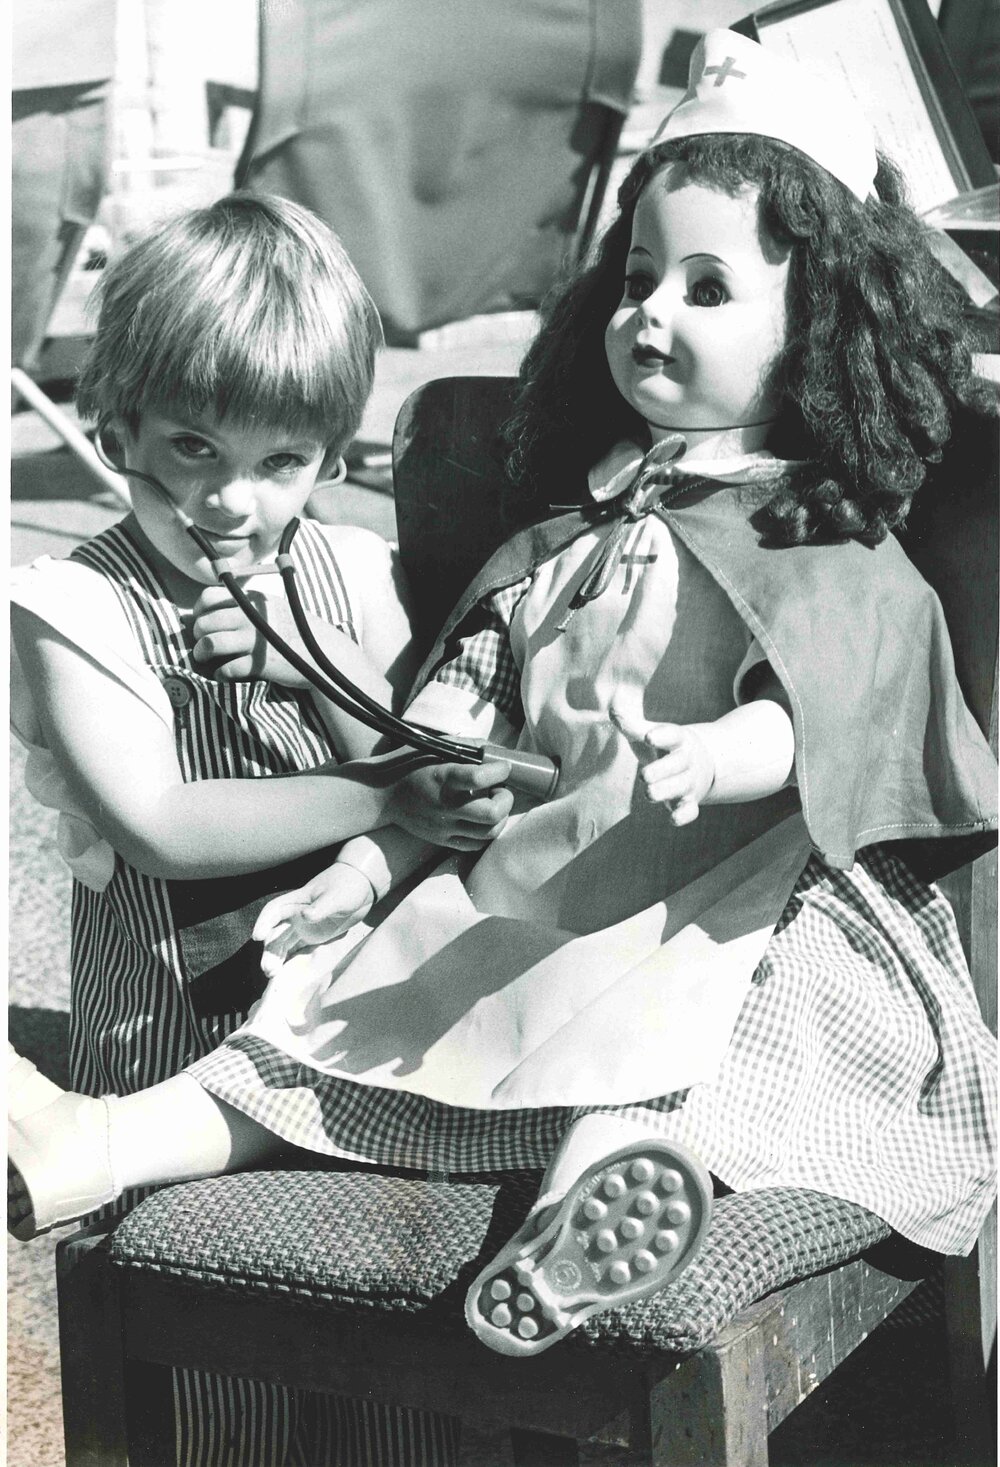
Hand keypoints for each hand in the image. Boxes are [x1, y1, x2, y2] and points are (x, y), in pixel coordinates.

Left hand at [191, 584, 328, 686]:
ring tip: (205, 658)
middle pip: (205, 622)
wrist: (326, 655)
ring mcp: (255, 640)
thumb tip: (207, 612)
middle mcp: (251, 617)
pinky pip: (227, 668)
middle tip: (202, 644)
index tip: (200, 620)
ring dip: (201, 653)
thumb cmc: (297, 632)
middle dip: (197, 635)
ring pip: (210, 643)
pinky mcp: (260, 664)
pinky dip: (220, 673)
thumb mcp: (273, 608)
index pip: (209, 597)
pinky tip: (223, 674)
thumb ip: (246, 607)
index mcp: (253, 600)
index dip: (198, 610)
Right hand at [253, 864, 374, 975]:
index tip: (258, 937)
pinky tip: (283, 974)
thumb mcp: (336, 896)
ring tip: (271, 974)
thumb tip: (305, 916)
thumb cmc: (348, 886)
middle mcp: (295, 915)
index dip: (263, 923)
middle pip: (275, 933)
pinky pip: (295, 949)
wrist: (363, 888)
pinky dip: (288, 960)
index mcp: (297, 901)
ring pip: (282, 944)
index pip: (273, 911)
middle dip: (269, 950)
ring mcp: (303, 927)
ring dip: (276, 958)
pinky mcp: (312, 936)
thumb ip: (321, 907)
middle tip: (268, 969)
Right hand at [387, 757, 513, 849]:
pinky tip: (482, 818)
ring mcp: (444, 826)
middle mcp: (445, 805)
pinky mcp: (442, 840)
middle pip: (491, 813)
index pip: (480, 778)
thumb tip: (500, 752)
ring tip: (493, 804)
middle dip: (506, 800)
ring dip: (501, 817)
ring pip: (489, 832)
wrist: (381, 794)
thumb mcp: (437, 746)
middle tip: (501, 789)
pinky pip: (476, 844)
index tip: (503, 766)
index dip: (501, 770)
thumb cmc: (411, 765)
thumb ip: (470, 747)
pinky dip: (487, 832)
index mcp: (443, 777)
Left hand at [610, 699, 714, 825]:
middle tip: (644, 775)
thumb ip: (631, 723)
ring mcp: (689, 782)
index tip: (649, 736)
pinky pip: (691, 811)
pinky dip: (684, 816)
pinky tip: (673, 818)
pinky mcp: (689, 802)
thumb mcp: (651, 732)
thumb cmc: (664, 746)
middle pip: (677, 764)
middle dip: (661, 770)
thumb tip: (613, 704)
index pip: (673, 735)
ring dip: (666, 791)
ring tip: (649, 792)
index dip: (662, 735)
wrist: (702, 762)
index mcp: (677, 739)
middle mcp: (686, 760)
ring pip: (682, 787)